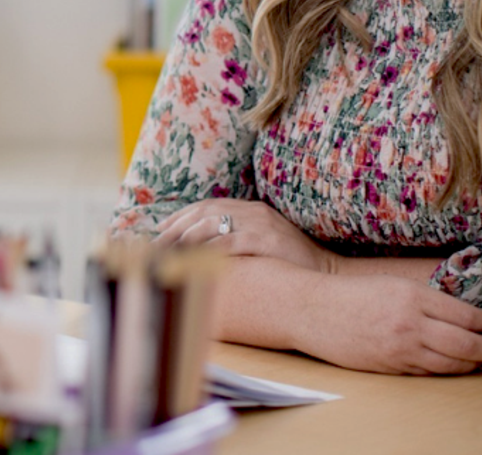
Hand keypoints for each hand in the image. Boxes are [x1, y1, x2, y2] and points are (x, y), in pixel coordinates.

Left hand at [152, 198, 338, 273]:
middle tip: (156, 245)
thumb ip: (237, 240)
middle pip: (204, 212)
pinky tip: (194, 257)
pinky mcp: (266, 240)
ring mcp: (260, 224)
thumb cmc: (290, 266)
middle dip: (176, 228)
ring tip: (168, 251)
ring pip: (212, 223)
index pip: (207, 206)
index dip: (181, 217)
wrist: (325, 275)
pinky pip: (230, 241)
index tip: (160, 232)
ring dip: (186, 237)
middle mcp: (253, 212)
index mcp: (251, 209)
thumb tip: (203, 251)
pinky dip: (209, 248)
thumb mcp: (261, 244)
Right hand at [300, 273, 481, 374]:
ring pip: (451, 364)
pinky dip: (446, 371)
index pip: (466, 316)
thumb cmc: (353, 293)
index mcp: (415, 297)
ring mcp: (401, 349)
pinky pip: (428, 373)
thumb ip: (427, 299)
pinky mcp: (390, 367)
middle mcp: (411, 325)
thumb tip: (462, 313)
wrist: (313, 310)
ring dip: (473, 364)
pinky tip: (455, 366)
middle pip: (466, 344)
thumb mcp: (394, 284)